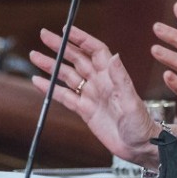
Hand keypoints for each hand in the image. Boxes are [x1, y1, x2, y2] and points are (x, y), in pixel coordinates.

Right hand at [29, 26, 158, 166]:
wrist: (139, 147)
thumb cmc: (141, 125)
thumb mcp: (132, 102)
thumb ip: (122, 80)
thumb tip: (115, 56)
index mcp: (111, 76)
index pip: (94, 50)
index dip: (80, 38)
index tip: (66, 29)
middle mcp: (99, 82)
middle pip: (76, 58)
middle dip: (60, 46)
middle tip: (44, 35)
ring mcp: (91, 95)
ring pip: (67, 75)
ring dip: (51, 65)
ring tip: (34, 55)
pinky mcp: (84, 110)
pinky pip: (64, 96)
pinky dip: (50, 88)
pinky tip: (38, 81)